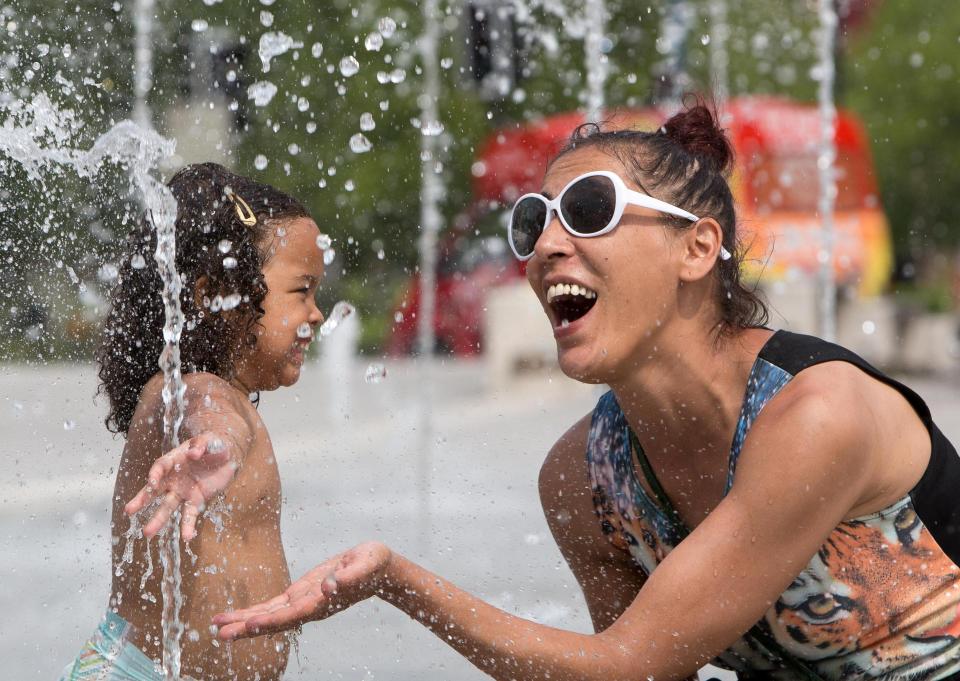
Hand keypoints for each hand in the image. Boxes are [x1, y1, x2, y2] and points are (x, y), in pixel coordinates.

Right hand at [124, 432, 239, 539]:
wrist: (228, 455)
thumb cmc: (214, 445)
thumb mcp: (210, 440)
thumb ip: (201, 445)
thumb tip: (193, 453)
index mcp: (174, 460)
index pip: (160, 466)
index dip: (155, 473)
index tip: (152, 482)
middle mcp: (174, 478)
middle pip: (155, 490)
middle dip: (142, 500)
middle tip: (128, 511)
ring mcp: (183, 491)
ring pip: (167, 506)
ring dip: (158, 520)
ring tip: (148, 533)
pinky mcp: (196, 500)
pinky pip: (190, 515)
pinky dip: (188, 526)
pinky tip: (186, 537)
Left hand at [212, 542, 392, 639]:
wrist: (377, 568)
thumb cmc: (373, 563)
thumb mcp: (366, 563)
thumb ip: (350, 576)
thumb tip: (329, 586)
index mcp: (323, 601)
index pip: (294, 614)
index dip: (272, 620)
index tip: (251, 625)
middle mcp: (309, 607)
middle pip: (274, 621)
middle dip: (246, 627)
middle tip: (219, 633)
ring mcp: (303, 603)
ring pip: (269, 616)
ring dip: (243, 622)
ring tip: (216, 626)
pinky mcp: (299, 594)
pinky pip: (273, 606)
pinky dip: (254, 611)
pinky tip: (237, 617)